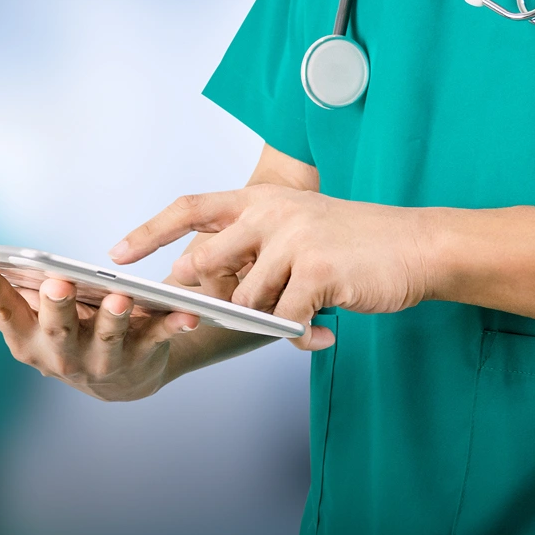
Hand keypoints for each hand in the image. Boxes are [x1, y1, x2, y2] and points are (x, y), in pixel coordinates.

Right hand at [0, 260, 198, 400]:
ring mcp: (104, 358)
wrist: (119, 377)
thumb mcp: (13, 320)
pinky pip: (161, 338)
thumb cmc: (56, 335)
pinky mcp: (144, 356)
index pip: (2, 311)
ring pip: (109, 338)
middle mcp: (62, 354)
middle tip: (57, 283)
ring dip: (115, 320)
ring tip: (121, 299)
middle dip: (57, 308)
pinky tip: (189, 312)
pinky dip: (175, 326)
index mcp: (26, 339)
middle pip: (57, 328)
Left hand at [108, 185, 431, 349]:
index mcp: (262, 199)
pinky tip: (320, 332)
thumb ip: (258, 247)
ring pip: (245, 301)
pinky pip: (283, 320)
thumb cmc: (357, 244)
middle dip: (201, 298)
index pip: (190, 208)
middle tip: (204, 318)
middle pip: (206, 263)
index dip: (149, 231)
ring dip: (266, 321)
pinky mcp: (316, 271)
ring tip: (299, 317)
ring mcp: (293, 240)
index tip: (115, 255)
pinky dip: (297, 335)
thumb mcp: (301, 228)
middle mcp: (272, 213)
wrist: (419, 246)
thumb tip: (210, 286)